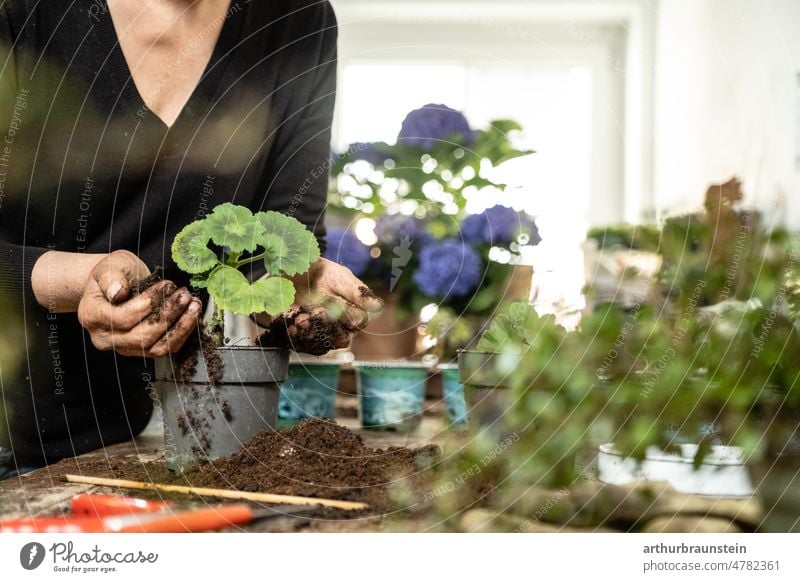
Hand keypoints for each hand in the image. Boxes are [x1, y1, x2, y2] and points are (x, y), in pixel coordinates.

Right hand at [77, 250, 201, 357]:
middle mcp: (105, 338)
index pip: (122, 318)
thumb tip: (117, 291)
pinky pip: (164, 349)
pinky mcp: (142, 350)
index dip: (147, 304)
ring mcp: (124, 348)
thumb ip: (111, 277)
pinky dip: (181, 333)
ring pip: (155, 347)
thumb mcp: (109, 266)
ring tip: (194, 306)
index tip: (166, 286)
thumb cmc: (114, 274)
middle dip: (168, 315)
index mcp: (92, 316)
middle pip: (141, 336)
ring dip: (180, 327)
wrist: (118, 285)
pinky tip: (192, 316)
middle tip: (185, 295)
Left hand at [262, 258, 382, 353]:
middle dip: (325, 328)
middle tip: (313, 314)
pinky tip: (290, 326)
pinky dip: (295, 338)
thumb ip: (357, 292)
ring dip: (310, 335)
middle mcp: (341, 328)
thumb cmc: (322, 274)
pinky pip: (302, 346)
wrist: (293, 274)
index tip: (330, 308)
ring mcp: (322, 336)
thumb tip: (377, 306)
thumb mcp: (340, 277)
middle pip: (340, 339)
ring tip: (299, 320)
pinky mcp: (303, 339)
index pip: (357, 322)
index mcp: (355, 313)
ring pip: (321, 346)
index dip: (346, 317)